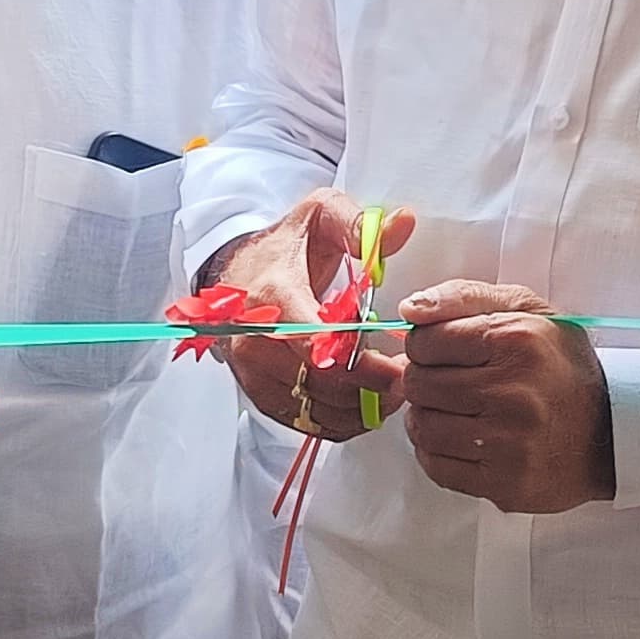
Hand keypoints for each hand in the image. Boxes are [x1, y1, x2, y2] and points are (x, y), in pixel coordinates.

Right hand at [205, 191, 417, 440]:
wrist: (234, 269)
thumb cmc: (283, 245)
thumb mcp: (320, 215)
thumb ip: (360, 224)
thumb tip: (404, 223)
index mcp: (272, 295)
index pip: (315, 342)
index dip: (360, 362)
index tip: (397, 364)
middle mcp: (254, 339)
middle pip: (318, 382)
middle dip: (369, 387)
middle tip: (406, 380)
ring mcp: (252, 370)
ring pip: (312, 409)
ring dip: (358, 409)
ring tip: (391, 392)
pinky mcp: (257, 392)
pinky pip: (302, 422)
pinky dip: (338, 422)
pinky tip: (363, 406)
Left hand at [399, 280, 612, 514]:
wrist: (613, 432)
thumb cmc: (562, 368)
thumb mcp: (527, 311)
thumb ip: (464, 297)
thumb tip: (411, 308)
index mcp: (516, 340)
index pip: (424, 341)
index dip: (425, 346)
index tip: (442, 352)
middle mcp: (512, 391)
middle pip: (418, 384)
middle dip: (424, 381)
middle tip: (449, 383)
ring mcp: (508, 442)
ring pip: (422, 427)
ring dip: (428, 418)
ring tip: (455, 412)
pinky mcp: (504, 482)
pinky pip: (436, 466)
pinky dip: (437, 453)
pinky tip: (462, 440)